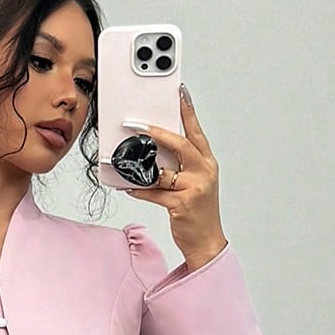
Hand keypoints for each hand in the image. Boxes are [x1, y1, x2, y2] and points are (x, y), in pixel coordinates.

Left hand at [121, 86, 228, 269]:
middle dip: (158, 132)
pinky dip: (139, 189)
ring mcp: (194, 188)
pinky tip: (128, 185)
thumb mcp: (195, 183)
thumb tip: (155, 151)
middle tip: (138, 124)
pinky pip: (155, 192)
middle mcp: (203, 172)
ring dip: (143, 164)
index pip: (196, 132)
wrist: (207, 241)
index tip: (179, 93)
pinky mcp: (181, 205)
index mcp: (207, 163)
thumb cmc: (198, 211)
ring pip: (164, 170)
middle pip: (181, 144)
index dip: (188, 111)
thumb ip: (181, 165)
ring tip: (127, 156)